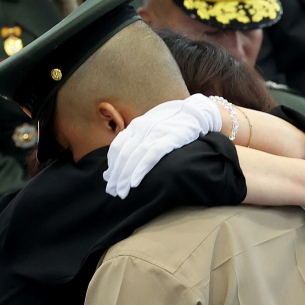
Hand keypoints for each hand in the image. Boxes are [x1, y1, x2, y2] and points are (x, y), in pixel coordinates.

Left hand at [103, 94, 221, 198]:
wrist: (196, 111)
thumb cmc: (172, 122)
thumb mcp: (151, 126)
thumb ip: (138, 139)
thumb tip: (126, 155)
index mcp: (136, 125)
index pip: (117, 147)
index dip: (112, 165)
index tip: (109, 180)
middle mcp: (141, 128)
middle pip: (123, 155)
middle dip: (116, 176)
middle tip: (113, 192)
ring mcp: (154, 133)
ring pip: (134, 157)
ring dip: (125, 177)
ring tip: (121, 193)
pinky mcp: (169, 138)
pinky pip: (150, 156)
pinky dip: (140, 170)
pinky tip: (134, 183)